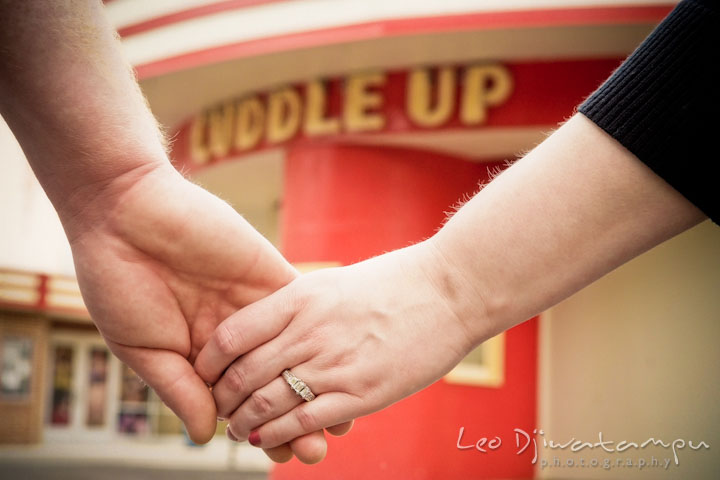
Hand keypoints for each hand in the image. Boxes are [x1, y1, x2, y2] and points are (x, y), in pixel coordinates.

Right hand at [65, 163, 349, 461]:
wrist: (126, 213)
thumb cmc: (119, 281)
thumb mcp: (142, 347)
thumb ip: (180, 390)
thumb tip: (208, 436)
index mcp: (198, 353)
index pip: (237, 400)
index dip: (260, 427)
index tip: (283, 455)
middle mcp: (232, 333)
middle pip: (272, 382)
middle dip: (295, 415)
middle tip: (317, 450)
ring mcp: (254, 305)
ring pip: (294, 352)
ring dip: (316, 385)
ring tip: (340, 423)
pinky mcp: (270, 275)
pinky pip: (304, 309)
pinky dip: (323, 336)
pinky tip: (341, 363)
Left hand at [194, 240, 486, 447]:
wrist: (449, 292)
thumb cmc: (393, 283)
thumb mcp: (332, 282)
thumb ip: (295, 305)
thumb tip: (264, 327)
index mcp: (299, 298)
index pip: (231, 336)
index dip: (207, 362)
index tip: (205, 373)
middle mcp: (309, 332)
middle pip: (242, 375)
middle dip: (221, 399)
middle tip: (218, 409)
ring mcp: (334, 365)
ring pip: (266, 404)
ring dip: (244, 424)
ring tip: (239, 430)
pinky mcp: (361, 394)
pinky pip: (303, 422)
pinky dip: (278, 435)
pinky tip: (268, 440)